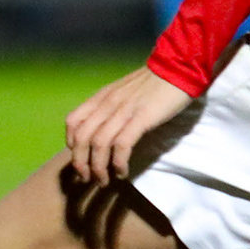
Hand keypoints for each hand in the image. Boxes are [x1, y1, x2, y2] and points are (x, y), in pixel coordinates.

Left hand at [65, 66, 194, 186]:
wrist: (177, 68)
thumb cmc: (153, 83)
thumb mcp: (124, 91)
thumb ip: (111, 107)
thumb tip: (103, 129)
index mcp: (101, 97)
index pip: (73, 122)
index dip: (72, 144)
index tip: (80, 158)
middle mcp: (107, 104)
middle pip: (81, 138)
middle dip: (80, 163)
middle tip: (88, 178)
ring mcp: (123, 110)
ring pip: (98, 145)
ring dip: (98, 168)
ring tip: (105, 181)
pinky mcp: (141, 118)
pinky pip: (121, 145)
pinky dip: (118, 163)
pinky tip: (122, 172)